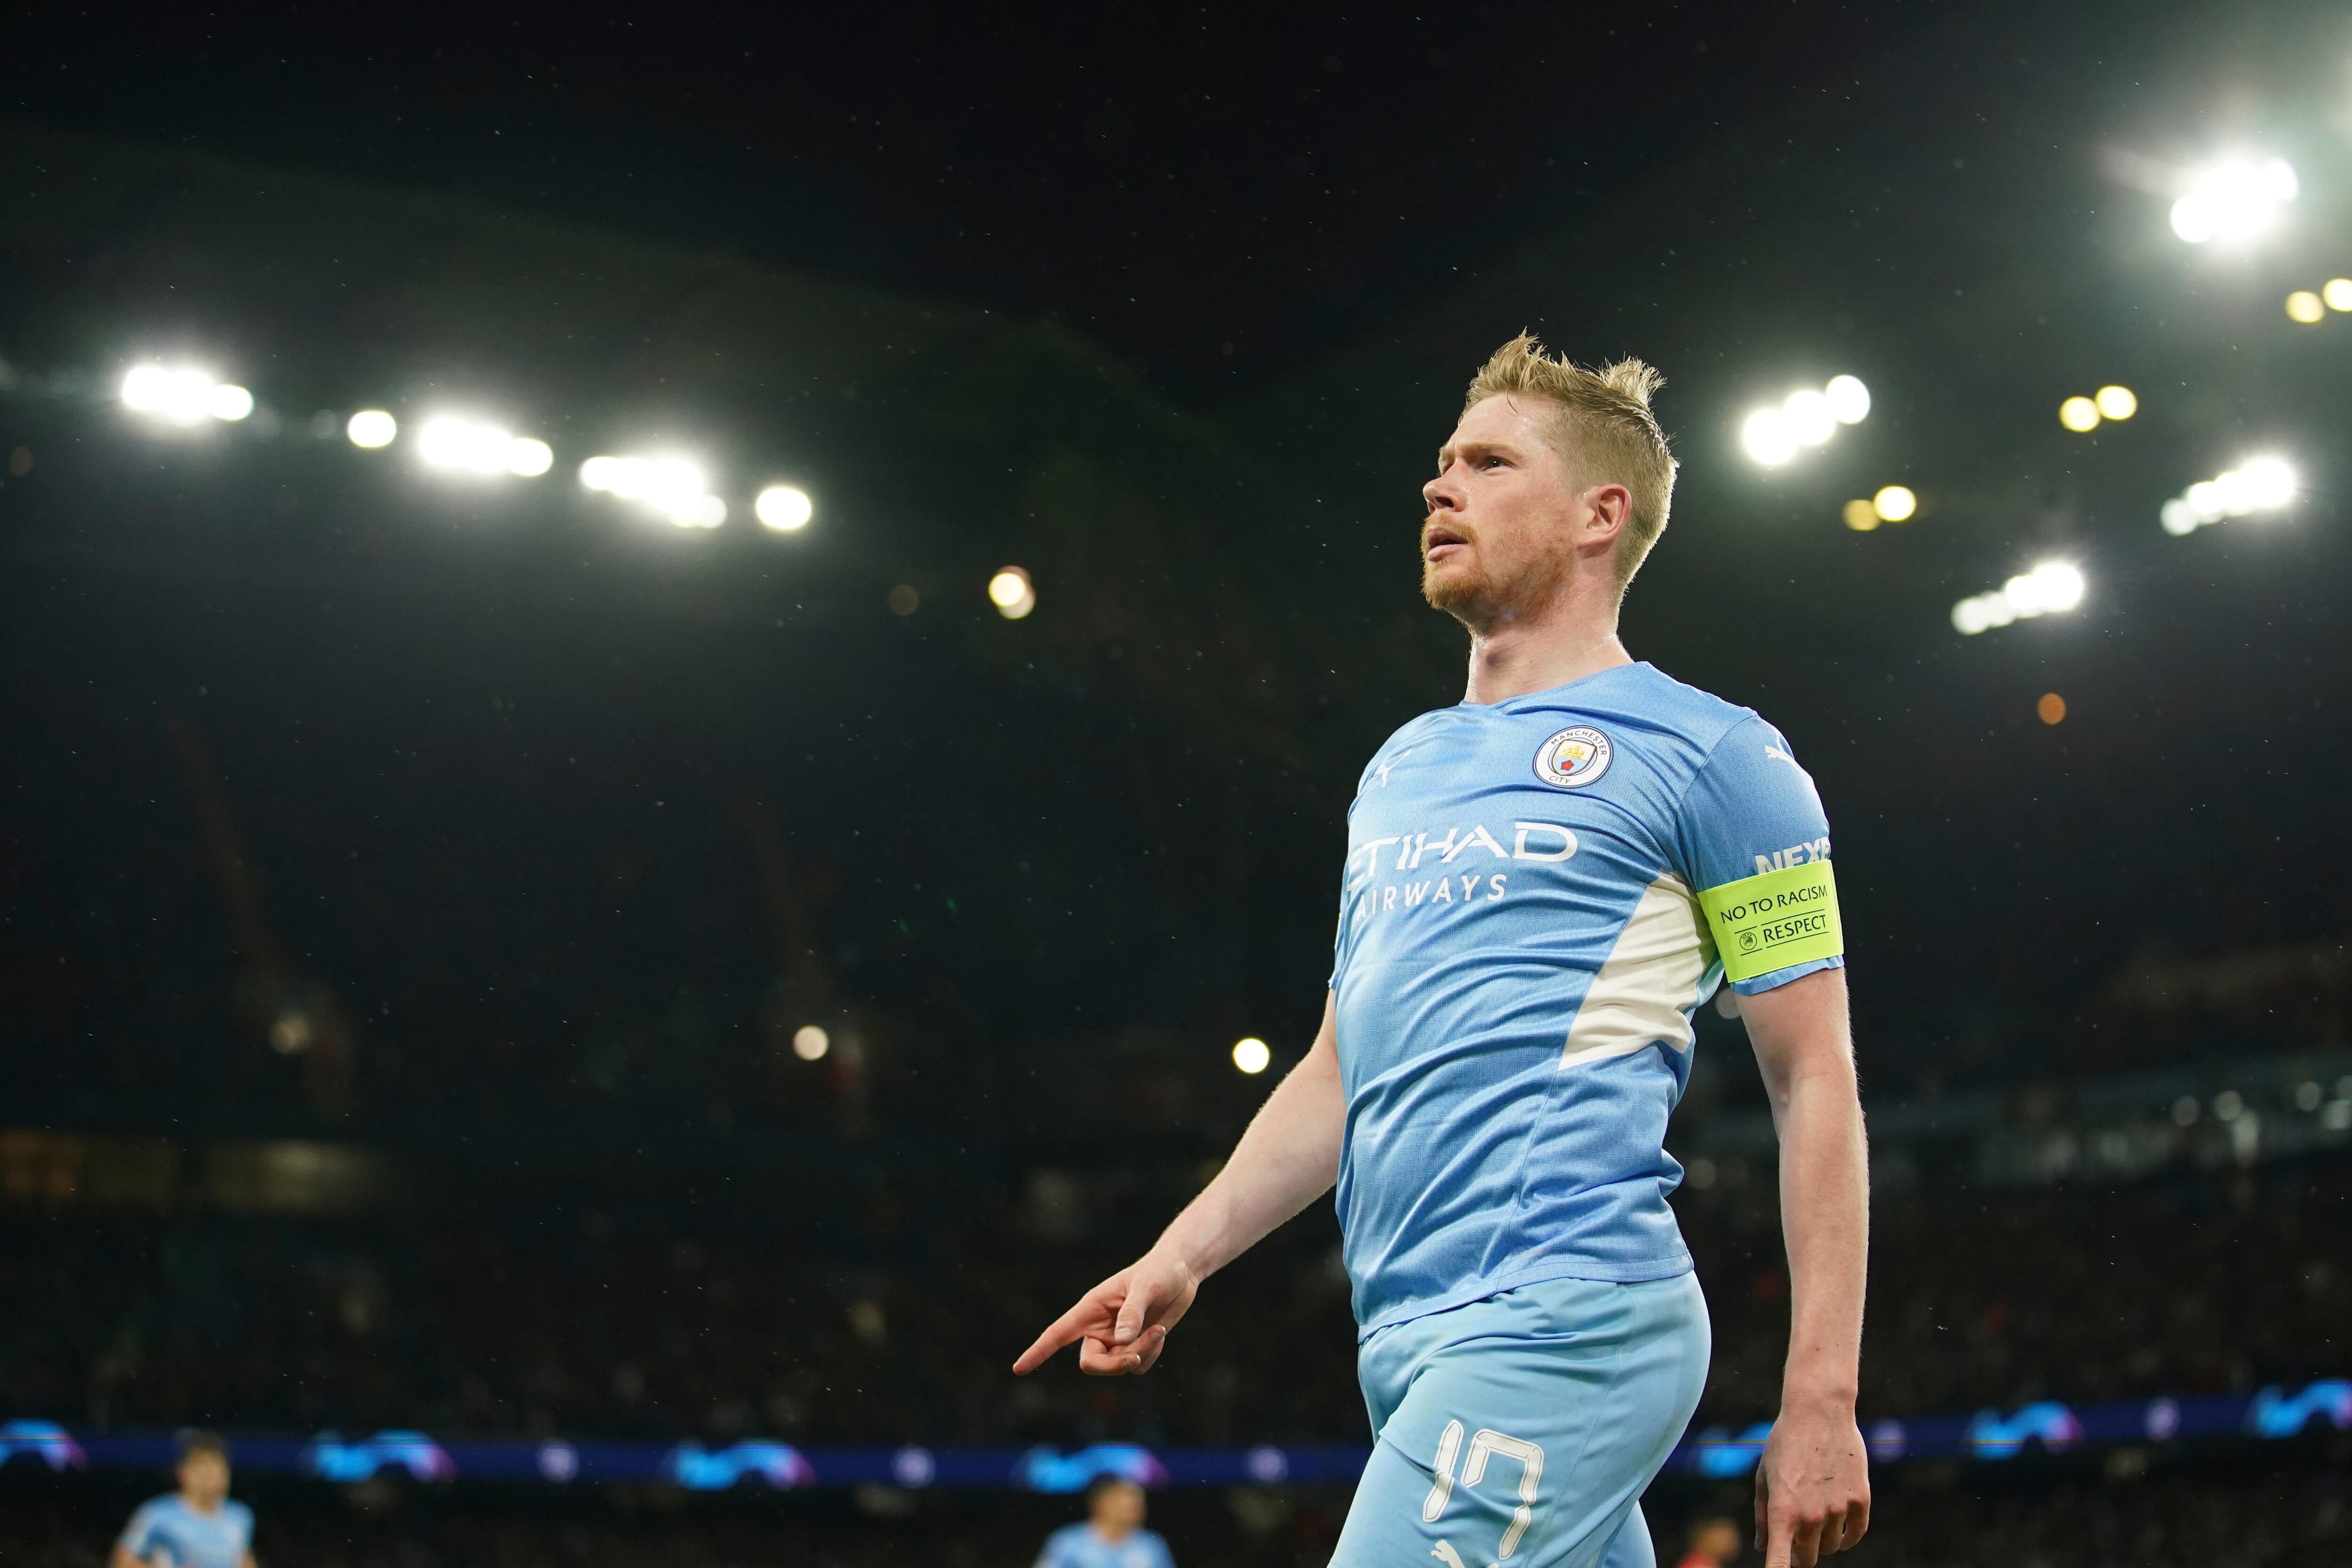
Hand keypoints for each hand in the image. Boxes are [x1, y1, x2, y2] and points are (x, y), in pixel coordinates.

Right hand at [1011, 1251, 1199, 1376]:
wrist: (1181, 1273)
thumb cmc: (1159, 1271)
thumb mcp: (1147, 1287)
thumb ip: (1133, 1312)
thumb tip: (1121, 1340)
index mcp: (1091, 1308)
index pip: (1057, 1333)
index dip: (1037, 1352)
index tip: (1018, 1369)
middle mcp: (1099, 1327)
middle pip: (1091, 1363)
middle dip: (1112, 1366)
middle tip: (1135, 1356)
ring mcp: (1116, 1339)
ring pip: (1118, 1366)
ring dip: (1140, 1353)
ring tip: (1158, 1330)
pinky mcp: (1134, 1346)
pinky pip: (1138, 1366)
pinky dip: (1151, 1353)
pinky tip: (1160, 1333)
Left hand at [1754, 1398, 1869, 1567]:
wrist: (1818, 1411)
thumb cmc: (1784, 1443)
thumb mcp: (1764, 1476)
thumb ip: (1763, 1515)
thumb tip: (1763, 1547)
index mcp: (1782, 1511)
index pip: (1781, 1561)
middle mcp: (1811, 1515)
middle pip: (1808, 1557)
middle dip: (1800, 1553)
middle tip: (1797, 1538)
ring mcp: (1838, 1509)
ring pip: (1832, 1546)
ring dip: (1823, 1540)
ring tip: (1816, 1517)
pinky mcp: (1860, 1500)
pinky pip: (1856, 1533)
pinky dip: (1848, 1536)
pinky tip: (1841, 1527)